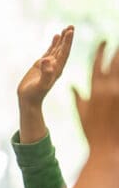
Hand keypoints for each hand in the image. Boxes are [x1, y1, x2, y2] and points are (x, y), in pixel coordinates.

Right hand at [17, 26, 72, 110]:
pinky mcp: (40, 65)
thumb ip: (45, 74)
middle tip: (71, 26)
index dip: (67, 42)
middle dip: (67, 38)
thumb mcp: (41, 85)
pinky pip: (49, 51)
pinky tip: (55, 37)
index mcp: (57, 69)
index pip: (64, 53)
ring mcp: (48, 65)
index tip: (69, 31)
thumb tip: (46, 60)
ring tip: (66, 29)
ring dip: (62, 39)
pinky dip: (53, 44)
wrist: (28, 100)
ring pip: (57, 49)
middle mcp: (55, 65)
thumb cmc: (34, 94)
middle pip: (63, 49)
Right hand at [74, 41, 118, 159]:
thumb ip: (78, 97)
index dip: (101, 50)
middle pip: (115, 63)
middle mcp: (109, 89)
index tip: (104, 40)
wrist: (108, 147)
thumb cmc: (92, 131)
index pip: (97, 64)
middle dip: (118, 51)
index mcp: (95, 90)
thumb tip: (72, 87)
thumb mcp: (82, 113)